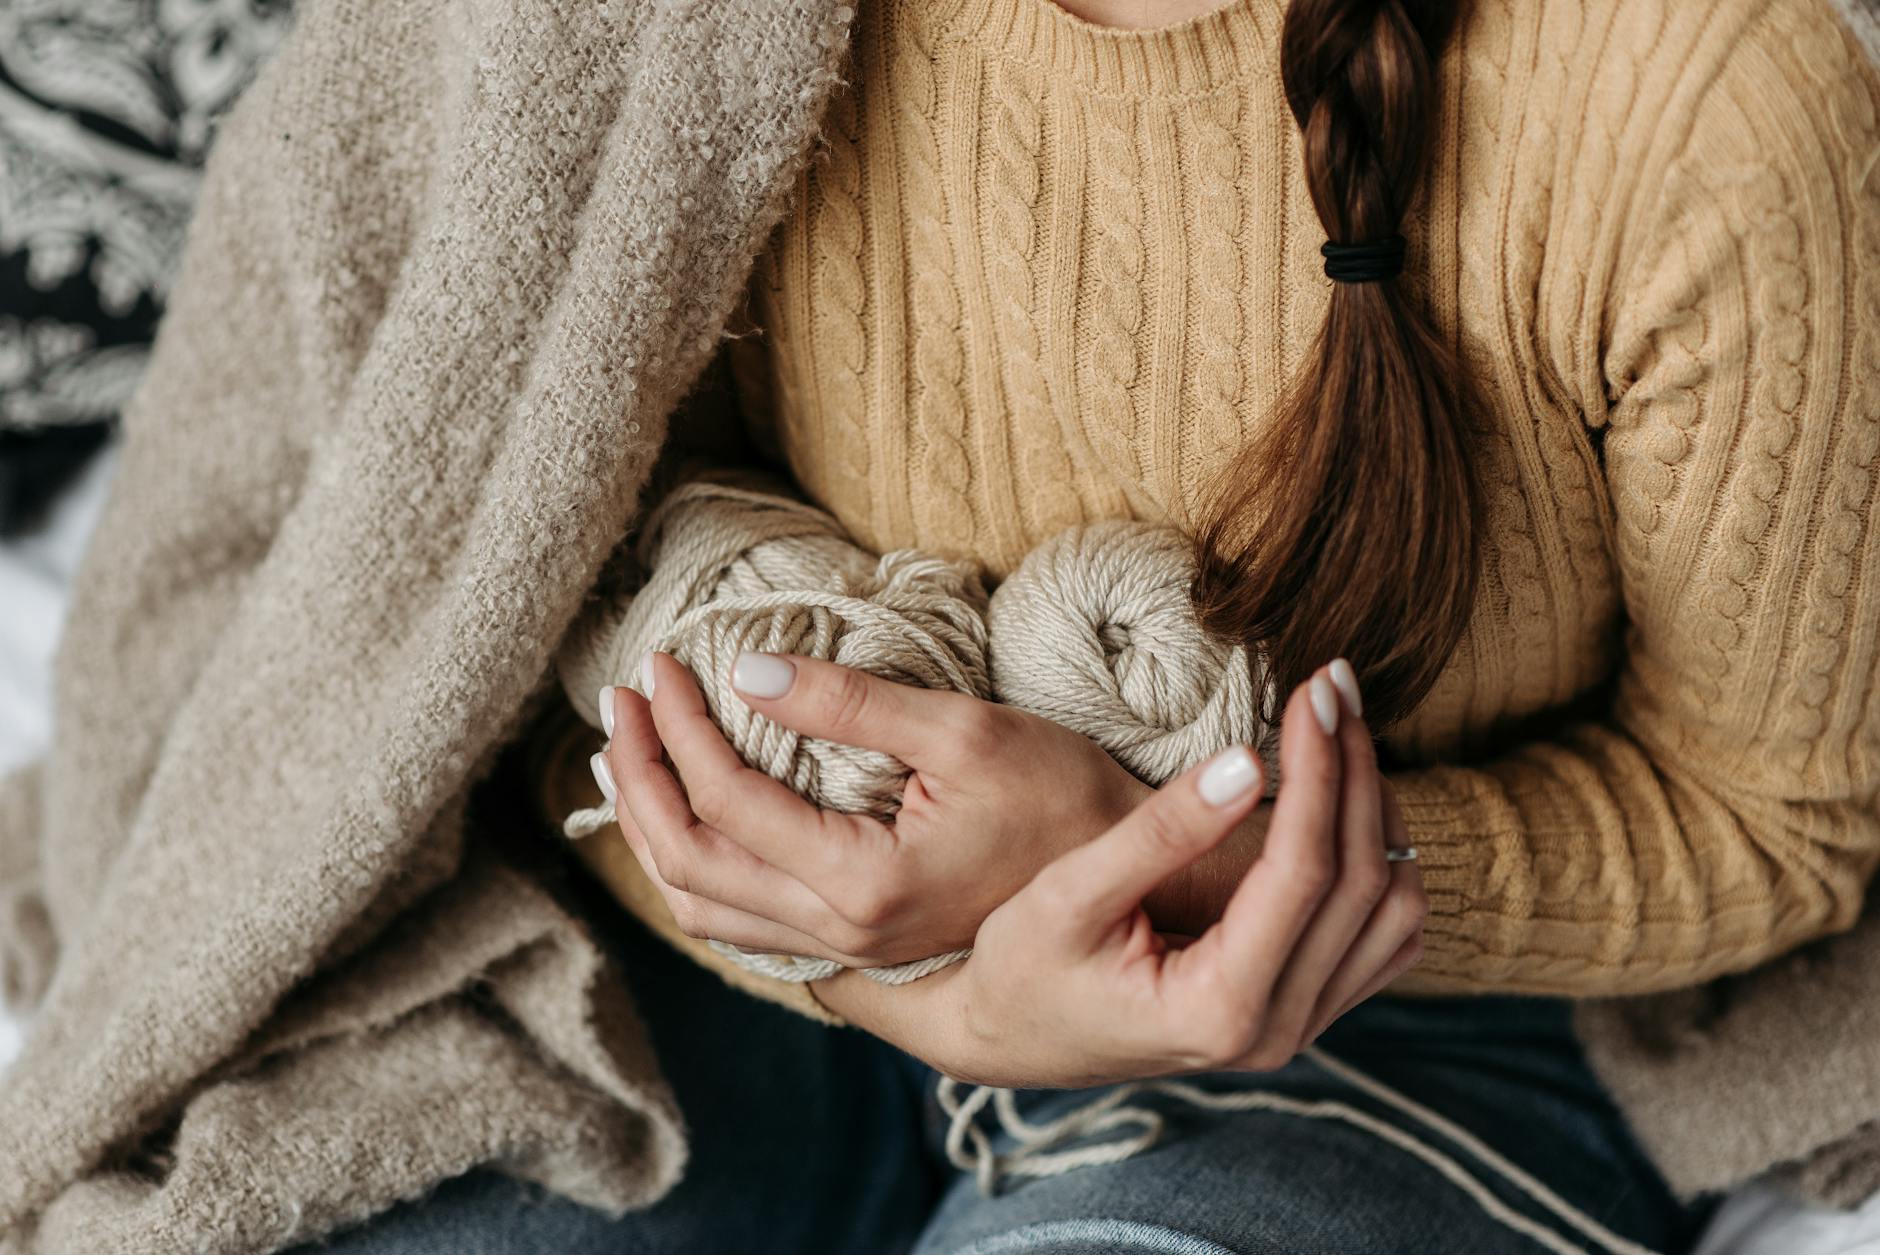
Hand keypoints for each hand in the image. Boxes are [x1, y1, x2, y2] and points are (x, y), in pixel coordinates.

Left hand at [599, 651, 1151, 966]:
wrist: (1131, 877)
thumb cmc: (1064, 796)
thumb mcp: (963, 730)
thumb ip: (849, 704)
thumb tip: (745, 669)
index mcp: (861, 883)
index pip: (726, 799)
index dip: (679, 726)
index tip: (663, 662)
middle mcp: (841, 931)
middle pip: (689, 864)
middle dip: (641, 779)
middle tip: (621, 705)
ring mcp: (846, 947)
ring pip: (704, 906)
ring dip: (653, 831)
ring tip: (629, 759)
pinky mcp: (856, 942)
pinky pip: (742, 922)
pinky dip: (695, 870)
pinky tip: (689, 823)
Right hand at [813, 666, 1426, 1088]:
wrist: (1010, 1037)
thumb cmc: (1019, 965)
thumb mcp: (1069, 892)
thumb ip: (1161, 832)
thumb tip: (1247, 760)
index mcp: (1217, 1009)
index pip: (1304, 872)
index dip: (1316, 770)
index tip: (1310, 691)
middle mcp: (1275, 1033)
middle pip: (1364, 884)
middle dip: (1354, 770)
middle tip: (1334, 685)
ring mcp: (1298, 1031)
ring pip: (1394, 913)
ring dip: (1378, 811)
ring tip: (1341, 728)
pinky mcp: (1304, 1014)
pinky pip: (1384, 937)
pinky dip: (1382, 859)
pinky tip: (1345, 794)